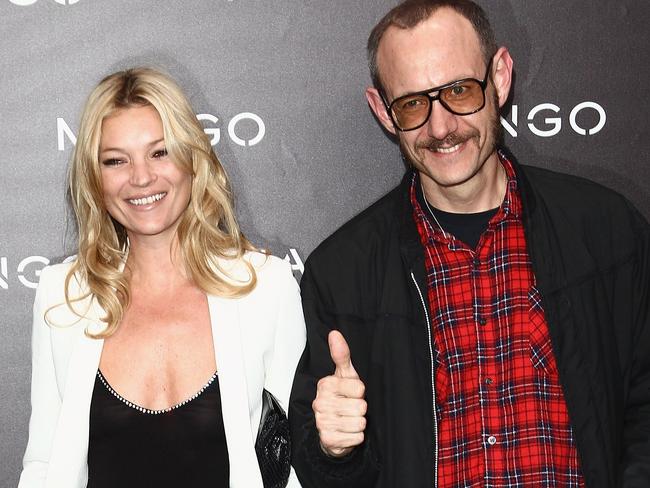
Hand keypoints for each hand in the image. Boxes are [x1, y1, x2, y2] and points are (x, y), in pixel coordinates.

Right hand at [313, 330, 366, 456]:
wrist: (332, 429)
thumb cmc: (342, 397)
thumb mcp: (345, 375)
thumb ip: (342, 355)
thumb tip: (335, 333)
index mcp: (326, 385)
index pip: (359, 389)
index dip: (361, 393)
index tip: (353, 394)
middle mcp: (320, 402)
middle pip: (360, 407)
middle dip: (360, 410)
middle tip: (351, 409)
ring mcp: (322, 421)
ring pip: (358, 423)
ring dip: (358, 424)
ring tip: (349, 420)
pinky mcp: (327, 439)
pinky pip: (355, 438)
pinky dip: (356, 437)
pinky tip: (347, 432)